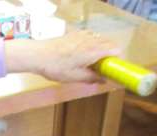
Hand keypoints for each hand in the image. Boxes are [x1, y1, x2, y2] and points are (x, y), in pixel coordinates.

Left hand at [5, 30, 120, 82]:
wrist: (37, 55)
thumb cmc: (55, 67)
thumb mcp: (75, 77)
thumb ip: (92, 78)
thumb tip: (104, 80)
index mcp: (93, 51)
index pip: (116, 50)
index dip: (119, 60)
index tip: (117, 70)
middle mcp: (91, 40)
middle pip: (110, 44)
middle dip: (111, 56)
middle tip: (105, 70)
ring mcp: (83, 35)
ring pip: (101, 40)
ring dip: (102, 51)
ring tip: (94, 64)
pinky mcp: (75, 34)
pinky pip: (91, 37)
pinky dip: (93, 45)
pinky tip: (84, 56)